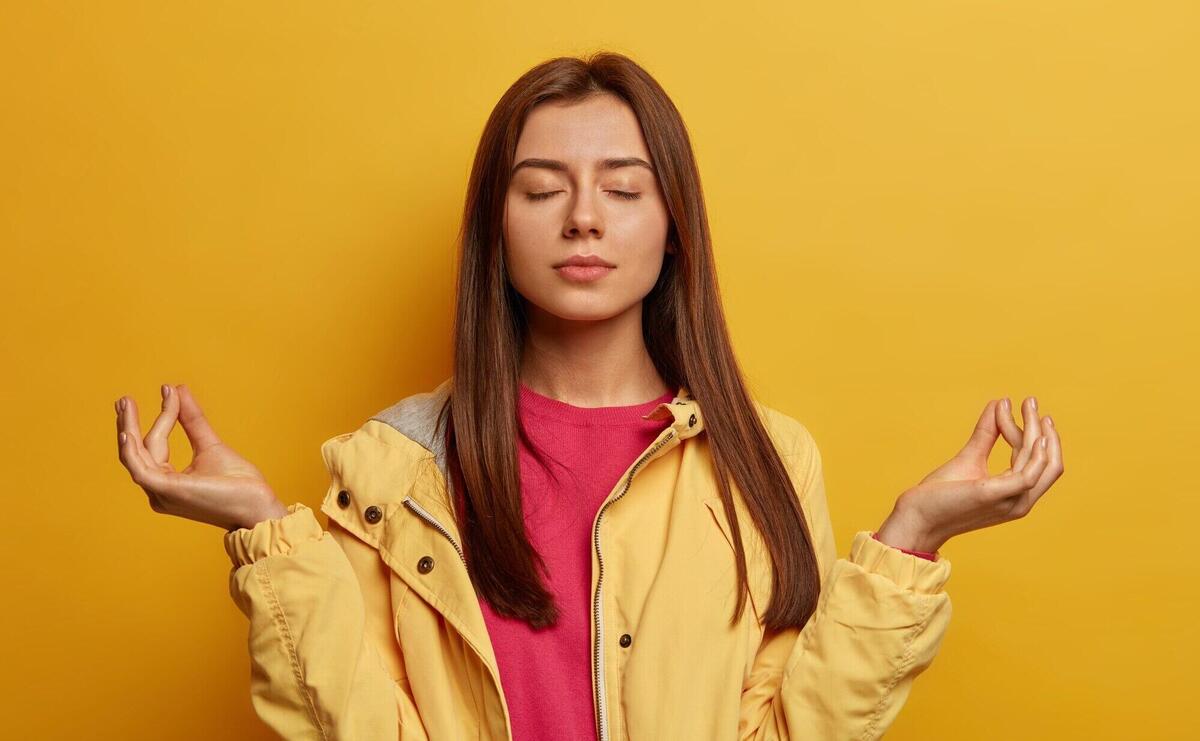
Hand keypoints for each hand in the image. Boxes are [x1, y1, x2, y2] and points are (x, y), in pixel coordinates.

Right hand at [114, 384, 288, 530]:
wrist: (257, 505)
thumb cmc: (238, 483)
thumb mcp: (210, 445)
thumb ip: (192, 420)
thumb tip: (178, 389)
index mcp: (168, 482)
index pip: (157, 445)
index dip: (164, 416)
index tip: (169, 390)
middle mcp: (159, 491)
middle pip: (138, 451)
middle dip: (128, 424)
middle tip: (123, 399)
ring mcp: (162, 493)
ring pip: (136, 457)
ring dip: (129, 429)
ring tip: (126, 405)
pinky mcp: (169, 492)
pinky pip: (141, 470)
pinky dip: (132, 450)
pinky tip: (127, 432)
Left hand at [877, 396, 1064, 552]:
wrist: (918, 516)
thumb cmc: (941, 493)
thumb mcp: (970, 457)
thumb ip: (987, 434)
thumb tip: (1000, 403)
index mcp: (1015, 495)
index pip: (1038, 463)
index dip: (1033, 433)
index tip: (1018, 406)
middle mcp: (1020, 502)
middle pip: (1049, 464)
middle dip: (1044, 431)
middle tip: (1030, 401)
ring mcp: (1010, 501)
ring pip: (1041, 463)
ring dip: (1036, 431)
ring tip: (1027, 405)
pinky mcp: (995, 495)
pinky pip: (1028, 473)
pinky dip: (1034, 451)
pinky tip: (1026, 430)